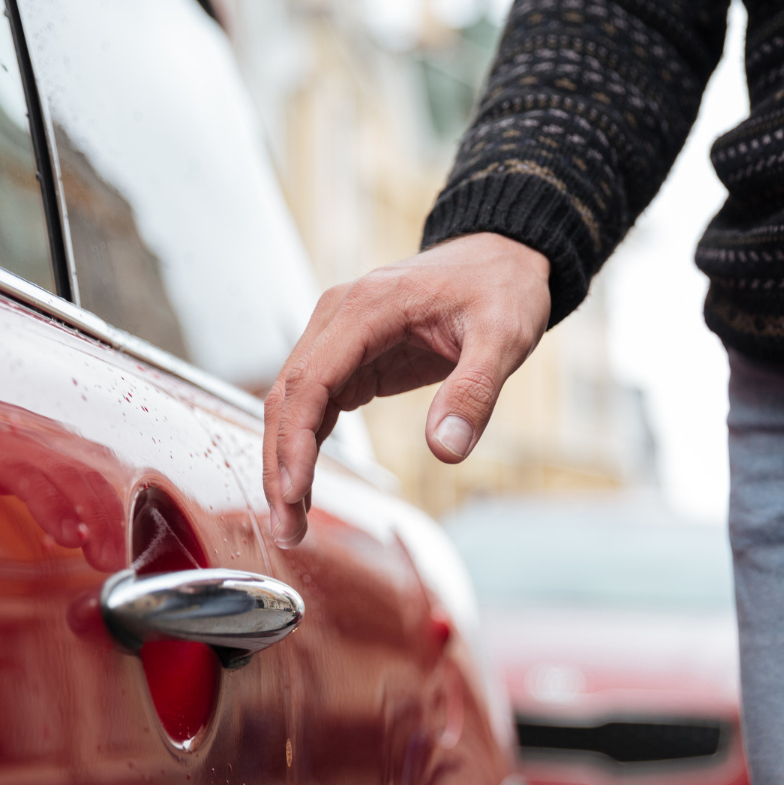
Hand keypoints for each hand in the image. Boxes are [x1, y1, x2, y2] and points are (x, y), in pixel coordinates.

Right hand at [263, 233, 551, 547]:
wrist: (503, 257)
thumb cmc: (501, 287)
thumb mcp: (503, 337)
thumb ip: (474, 392)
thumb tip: (446, 450)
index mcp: (366, 308)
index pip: (310, 381)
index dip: (294, 442)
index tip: (292, 492)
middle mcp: (339, 319)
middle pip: (287, 398)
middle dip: (280, 466)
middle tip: (287, 527)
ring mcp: (340, 338)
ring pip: (293, 405)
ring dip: (286, 463)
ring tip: (292, 523)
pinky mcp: (352, 356)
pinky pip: (315, 405)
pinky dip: (306, 448)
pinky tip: (306, 489)